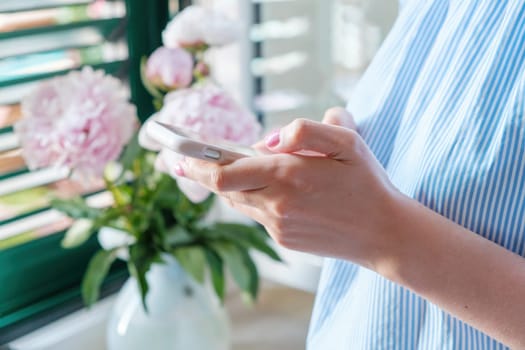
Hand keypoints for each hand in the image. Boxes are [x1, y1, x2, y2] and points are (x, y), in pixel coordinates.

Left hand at [177, 108, 400, 268]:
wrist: (384, 233)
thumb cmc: (367, 183)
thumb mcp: (347, 140)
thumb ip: (305, 130)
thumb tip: (265, 140)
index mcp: (288, 174)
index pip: (224, 171)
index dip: (195, 163)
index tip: (174, 153)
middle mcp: (276, 203)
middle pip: (222, 187)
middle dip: (202, 172)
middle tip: (184, 159)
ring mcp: (277, 225)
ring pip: (238, 200)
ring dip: (229, 184)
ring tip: (227, 168)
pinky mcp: (283, 239)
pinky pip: (257, 214)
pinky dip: (254, 197)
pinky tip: (267, 188)